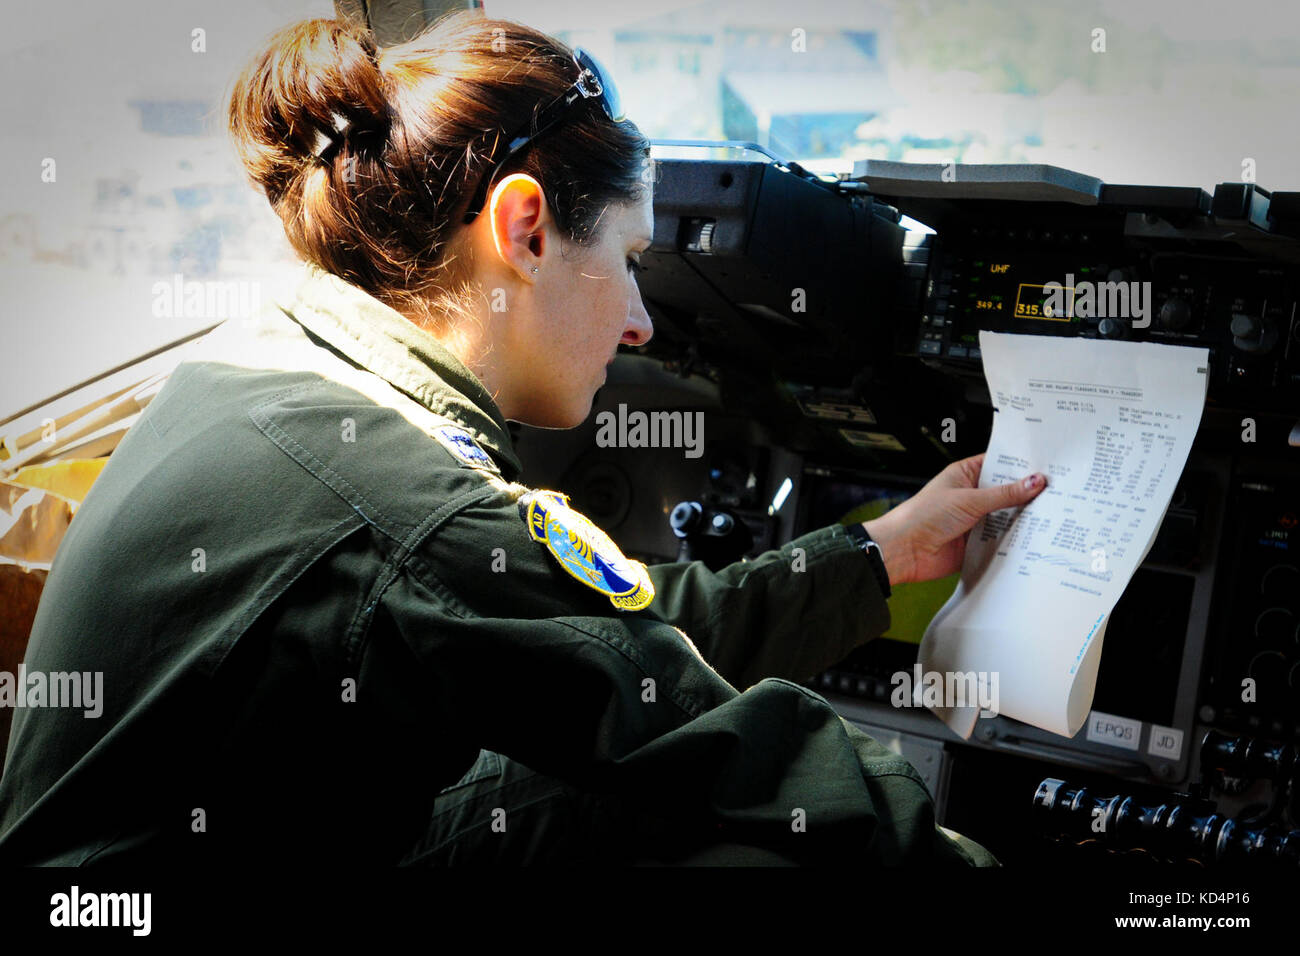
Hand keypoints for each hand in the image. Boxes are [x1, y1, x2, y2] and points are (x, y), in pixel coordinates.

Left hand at [862, 454, 1046, 585]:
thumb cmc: (923, 516)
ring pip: (1006, 517)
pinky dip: (1014, 540)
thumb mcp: (969, 499)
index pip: (999, 464)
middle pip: (1006, 492)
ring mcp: (974, 520)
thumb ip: (1004, 494)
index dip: (1021, 465)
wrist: (903, 551)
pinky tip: (1036, 538)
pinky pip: (1001, 540)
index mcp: (965, 475)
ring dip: (1023, 518)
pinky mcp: (976, 543)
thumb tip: (1035, 482)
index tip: (1049, 465)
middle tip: (1060, 491)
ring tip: (1055, 513)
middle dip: (1028, 494)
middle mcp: (971, 496)